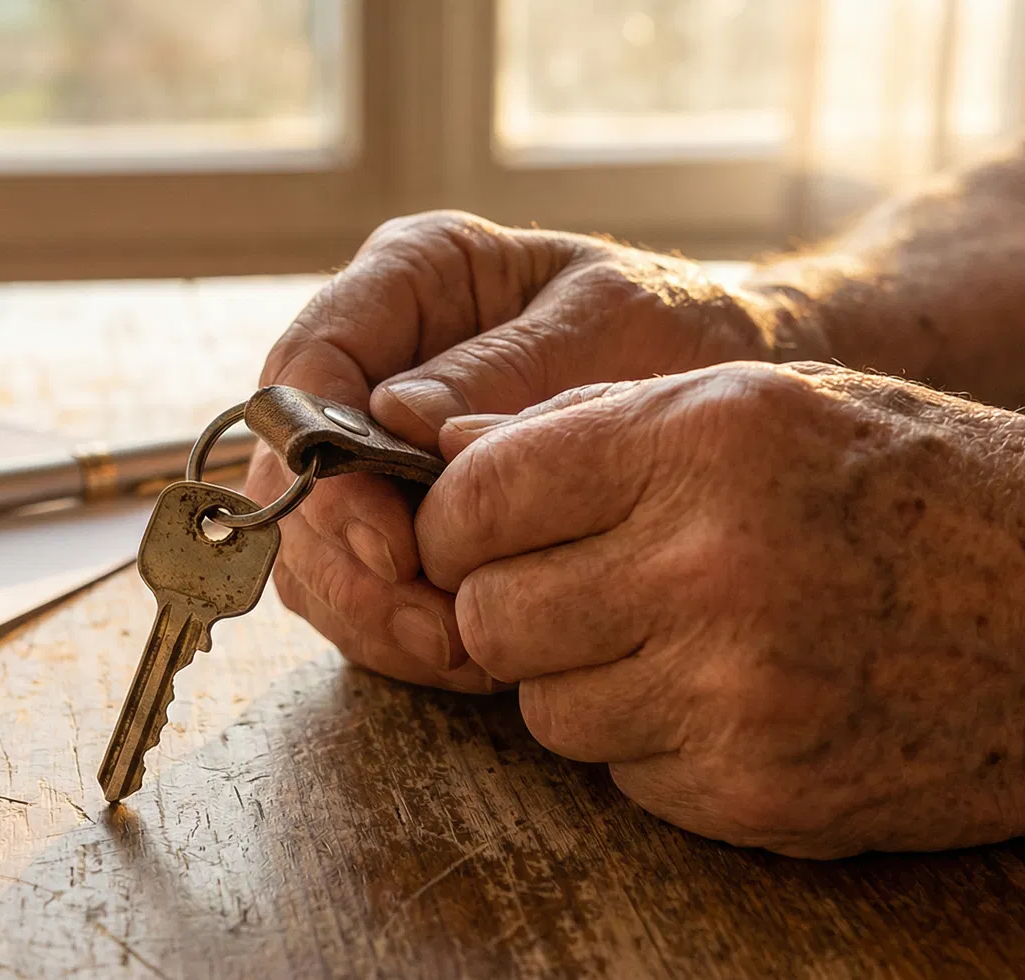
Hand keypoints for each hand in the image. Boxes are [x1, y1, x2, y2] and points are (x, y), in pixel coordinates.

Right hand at [245, 211, 780, 691]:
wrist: (734, 393)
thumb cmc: (679, 331)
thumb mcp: (614, 327)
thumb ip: (506, 369)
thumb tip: (395, 419)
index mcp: (412, 276)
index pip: (310, 361)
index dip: (323, 460)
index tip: (391, 541)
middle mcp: (373, 360)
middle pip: (290, 474)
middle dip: (346, 563)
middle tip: (435, 626)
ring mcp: (374, 448)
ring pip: (311, 547)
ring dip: (370, 615)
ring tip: (464, 652)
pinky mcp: (397, 524)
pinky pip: (359, 593)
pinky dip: (399, 637)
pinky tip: (472, 660)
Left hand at [416, 361, 1024, 856]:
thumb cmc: (949, 493)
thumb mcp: (789, 402)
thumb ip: (608, 420)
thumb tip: (447, 448)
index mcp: (709, 440)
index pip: (477, 499)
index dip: (460, 520)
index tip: (486, 532)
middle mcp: (709, 567)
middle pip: (491, 617)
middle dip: (516, 605)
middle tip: (584, 590)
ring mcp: (734, 696)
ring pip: (545, 709)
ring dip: (585, 680)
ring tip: (684, 640)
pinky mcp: (758, 795)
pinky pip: (624, 775)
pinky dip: (656, 743)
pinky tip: (743, 698)